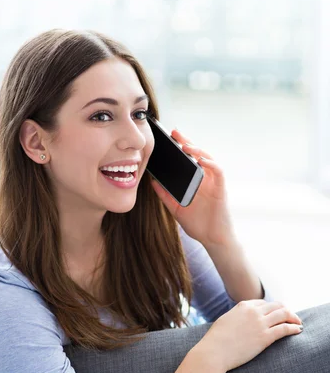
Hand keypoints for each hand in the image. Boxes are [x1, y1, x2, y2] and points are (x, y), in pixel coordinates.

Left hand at [150, 128, 235, 247]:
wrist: (212, 239)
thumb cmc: (198, 224)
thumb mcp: (175, 208)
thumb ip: (165, 195)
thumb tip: (152, 181)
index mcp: (194, 181)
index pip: (187, 160)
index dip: (179, 148)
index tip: (167, 140)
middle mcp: (205, 179)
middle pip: (197, 155)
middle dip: (186, 142)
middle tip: (174, 133)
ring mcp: (214, 183)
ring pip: (208, 159)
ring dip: (197, 150)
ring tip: (185, 145)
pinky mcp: (221, 189)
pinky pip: (218, 171)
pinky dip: (210, 163)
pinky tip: (200, 160)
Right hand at [197, 300, 303, 372]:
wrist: (214, 352)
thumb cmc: (215, 340)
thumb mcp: (225, 321)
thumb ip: (236, 317)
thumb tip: (239, 320)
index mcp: (243, 306)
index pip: (263, 303)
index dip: (271, 308)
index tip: (276, 314)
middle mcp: (253, 312)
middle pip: (277, 305)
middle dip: (286, 310)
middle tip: (291, 317)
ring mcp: (260, 323)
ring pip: (283, 314)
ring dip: (293, 317)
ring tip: (298, 323)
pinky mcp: (265, 337)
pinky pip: (284, 328)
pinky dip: (293, 328)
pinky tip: (298, 330)